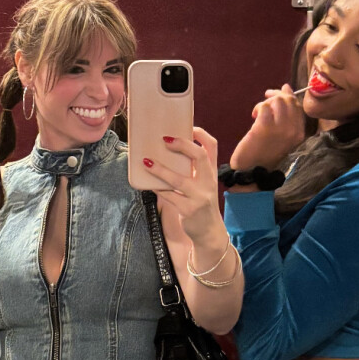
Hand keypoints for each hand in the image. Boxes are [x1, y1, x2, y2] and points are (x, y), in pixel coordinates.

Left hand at [142, 126, 223, 244]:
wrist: (209, 232)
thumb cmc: (201, 203)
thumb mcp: (203, 184)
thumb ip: (193, 169)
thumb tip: (167, 151)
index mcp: (212, 172)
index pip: (212, 146)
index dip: (200, 134)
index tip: (188, 127)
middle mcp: (209, 182)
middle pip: (200, 156)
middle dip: (182, 145)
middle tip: (165, 139)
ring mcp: (200, 196)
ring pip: (179, 179)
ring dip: (161, 170)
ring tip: (146, 162)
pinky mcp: (189, 210)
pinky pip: (169, 196)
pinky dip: (158, 189)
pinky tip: (149, 185)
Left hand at [230, 83, 305, 171]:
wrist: (252, 172)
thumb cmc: (265, 154)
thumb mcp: (282, 136)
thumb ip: (286, 116)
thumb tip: (286, 89)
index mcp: (299, 133)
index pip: (298, 106)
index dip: (288, 95)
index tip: (278, 93)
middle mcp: (293, 130)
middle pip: (289, 100)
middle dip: (276, 95)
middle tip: (265, 100)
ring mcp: (280, 129)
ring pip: (277, 101)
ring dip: (266, 102)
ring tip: (258, 112)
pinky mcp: (264, 128)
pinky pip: (264, 107)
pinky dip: (258, 107)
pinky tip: (254, 116)